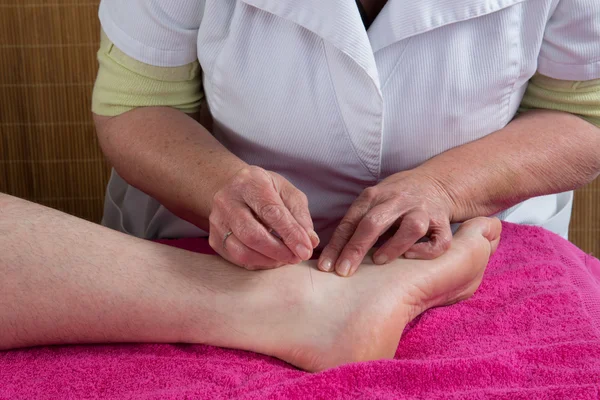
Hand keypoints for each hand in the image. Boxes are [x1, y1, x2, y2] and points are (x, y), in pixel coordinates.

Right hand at [209, 166, 318, 269]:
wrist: (234, 189)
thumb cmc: (266, 190)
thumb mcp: (287, 192)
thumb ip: (300, 215)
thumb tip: (310, 241)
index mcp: (249, 182)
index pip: (271, 211)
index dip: (290, 233)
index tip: (306, 249)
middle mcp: (227, 200)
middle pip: (252, 234)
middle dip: (279, 251)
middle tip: (297, 257)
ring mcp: (217, 221)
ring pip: (241, 251)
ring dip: (268, 260)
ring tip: (286, 258)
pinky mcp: (214, 239)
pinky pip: (236, 259)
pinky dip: (258, 263)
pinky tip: (271, 259)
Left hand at [318, 170, 455, 275]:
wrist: (436, 182)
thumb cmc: (395, 199)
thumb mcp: (372, 201)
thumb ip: (355, 223)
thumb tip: (330, 256)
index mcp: (375, 196)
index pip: (351, 221)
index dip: (337, 245)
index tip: (325, 266)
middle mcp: (398, 201)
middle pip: (375, 222)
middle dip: (356, 248)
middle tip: (343, 271)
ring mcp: (423, 210)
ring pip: (412, 227)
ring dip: (394, 245)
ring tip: (378, 260)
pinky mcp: (442, 222)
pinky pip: (439, 240)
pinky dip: (426, 251)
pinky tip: (411, 257)